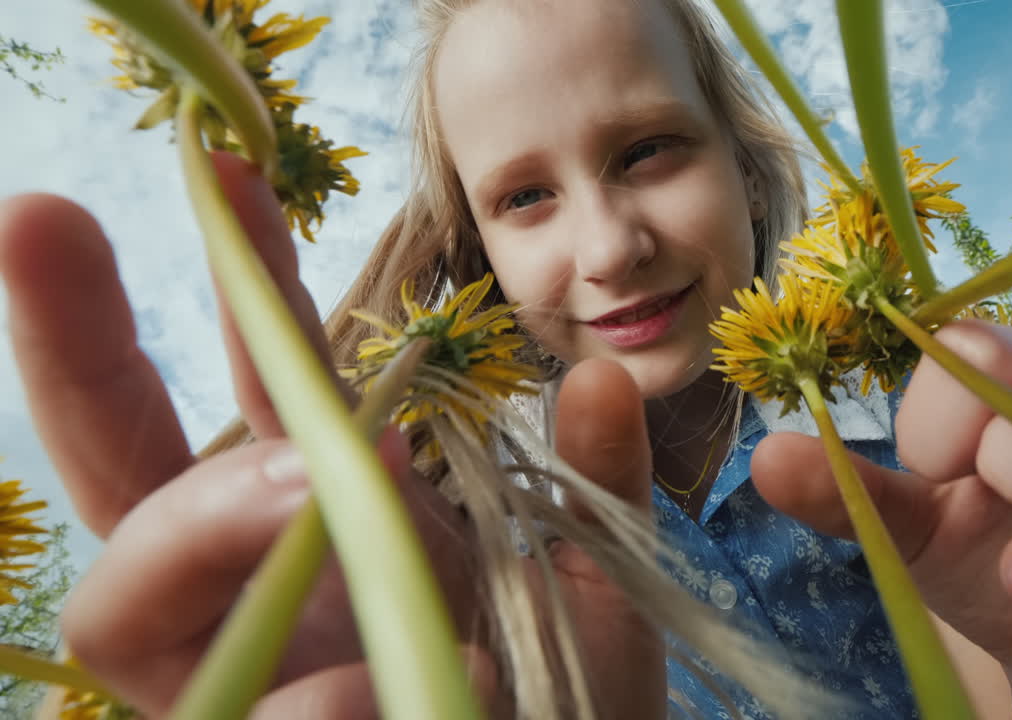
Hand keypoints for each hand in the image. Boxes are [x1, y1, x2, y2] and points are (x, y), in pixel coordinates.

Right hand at [0, 154, 663, 717]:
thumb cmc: (567, 703)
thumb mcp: (589, 585)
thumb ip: (590, 488)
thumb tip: (597, 383)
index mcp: (331, 526)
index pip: (265, 395)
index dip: (245, 283)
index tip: (229, 169)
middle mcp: (254, 594)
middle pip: (120, 475)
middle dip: (75, 346)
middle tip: (42, 219)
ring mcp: (236, 679)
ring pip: (122, 604)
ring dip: (207, 525)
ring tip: (315, 492)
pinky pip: (235, 718)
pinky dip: (310, 702)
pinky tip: (388, 693)